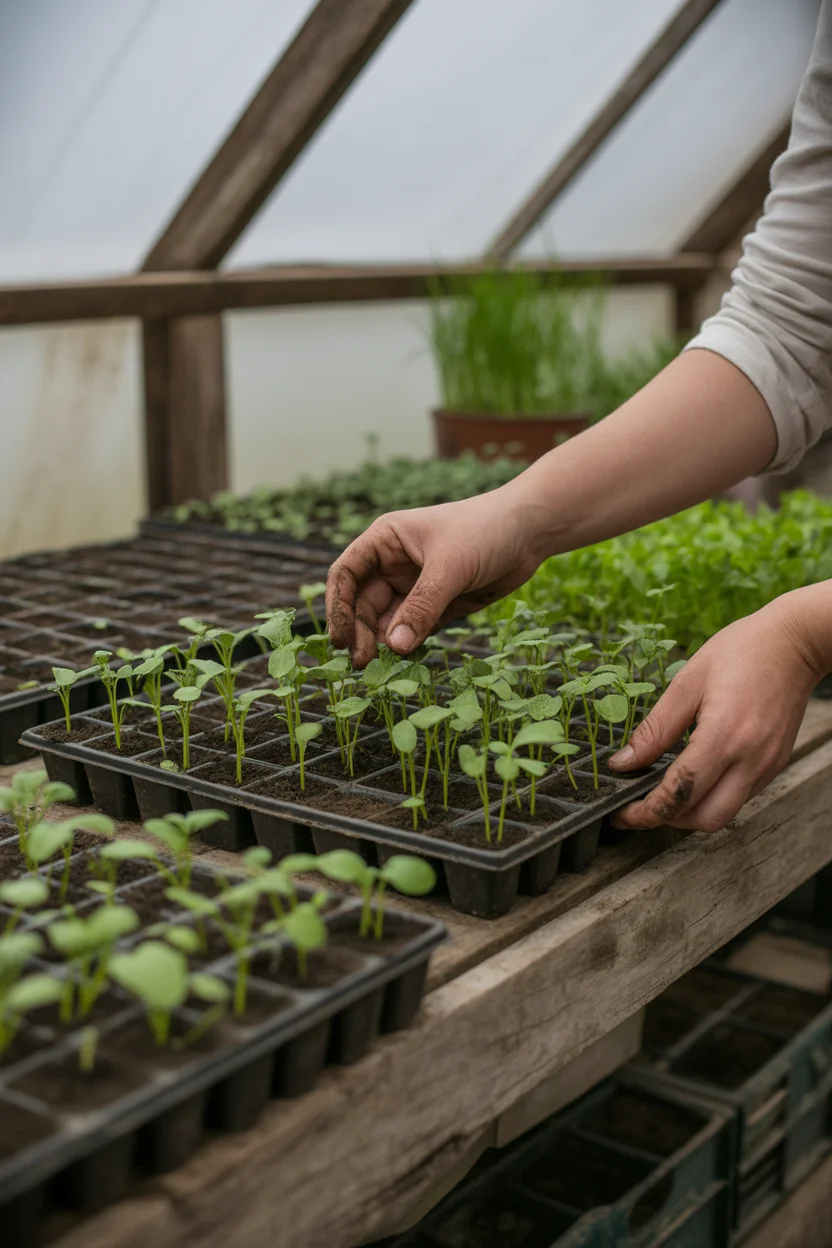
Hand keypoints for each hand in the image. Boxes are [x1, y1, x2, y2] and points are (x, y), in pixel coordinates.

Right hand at [326, 486, 548, 666]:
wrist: (530, 532)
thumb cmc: (486, 530)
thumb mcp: (450, 566)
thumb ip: (422, 606)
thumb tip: (394, 646)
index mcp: (386, 541)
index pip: (347, 574)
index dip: (338, 606)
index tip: (341, 638)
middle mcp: (393, 564)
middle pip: (362, 603)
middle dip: (360, 632)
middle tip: (363, 662)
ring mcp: (415, 586)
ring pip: (387, 620)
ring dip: (381, 643)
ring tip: (379, 668)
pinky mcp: (437, 605)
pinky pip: (414, 629)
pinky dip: (407, 645)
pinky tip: (405, 659)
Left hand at [608, 590, 825, 832]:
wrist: (794, 643)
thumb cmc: (742, 652)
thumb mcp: (686, 683)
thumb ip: (655, 729)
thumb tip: (624, 763)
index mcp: (724, 735)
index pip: (680, 793)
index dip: (646, 811)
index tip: (623, 814)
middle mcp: (751, 759)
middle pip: (704, 818)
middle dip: (667, 819)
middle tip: (639, 806)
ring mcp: (767, 765)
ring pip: (724, 814)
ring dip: (690, 813)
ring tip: (663, 794)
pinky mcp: (775, 764)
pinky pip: (740, 797)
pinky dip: (712, 798)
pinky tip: (694, 779)